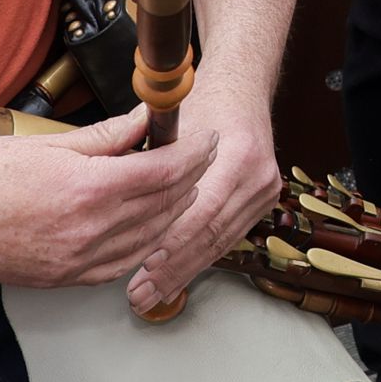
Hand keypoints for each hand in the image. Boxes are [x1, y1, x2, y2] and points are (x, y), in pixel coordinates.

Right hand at [0, 110, 206, 291]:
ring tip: (181, 186)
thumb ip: (105, 137)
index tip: (206, 138)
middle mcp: (89, 231)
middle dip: (190, 178)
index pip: (163, 172)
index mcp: (88, 190)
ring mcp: (78, 261)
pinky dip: (143, 243)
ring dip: (173, 211)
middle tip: (200, 156)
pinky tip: (148, 227)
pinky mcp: (65, 279)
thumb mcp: (49, 144)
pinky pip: (121, 264)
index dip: (193, 153)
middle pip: (163, 205)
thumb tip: (143, 121)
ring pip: (148, 238)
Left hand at [128, 90, 285, 313]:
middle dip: (172, 269)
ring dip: (184, 271)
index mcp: (238, 154)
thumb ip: (149, 154)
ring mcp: (265, 190)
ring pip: (220, 243)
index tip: (143, 266)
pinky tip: (177, 276)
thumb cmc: (206, 100)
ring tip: (152, 294)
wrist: (243, 87)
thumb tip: (115, 190)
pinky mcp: (264, 201)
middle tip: (141, 293)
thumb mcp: (175, 120)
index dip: (171, 242)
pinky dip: (199, 259)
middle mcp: (258, 175)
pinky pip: (228, 239)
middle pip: (211, 235)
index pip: (202, 210)